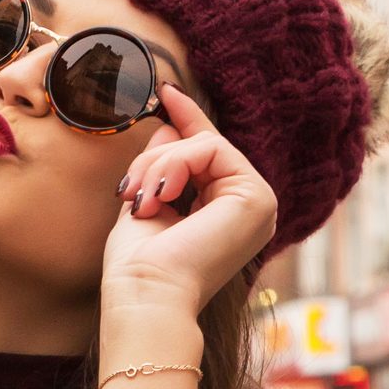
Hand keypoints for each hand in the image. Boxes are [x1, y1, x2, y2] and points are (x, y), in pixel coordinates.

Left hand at [105, 83, 277, 321]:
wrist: (146, 296)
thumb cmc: (139, 266)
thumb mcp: (146, 203)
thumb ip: (161, 167)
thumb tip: (168, 125)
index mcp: (227, 213)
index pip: (211, 154)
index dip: (189, 119)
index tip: (166, 92)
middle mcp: (250, 207)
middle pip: (202, 148)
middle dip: (156, 158)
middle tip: (128, 191)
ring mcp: (260, 202)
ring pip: (204, 146)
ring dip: (158, 165)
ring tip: (140, 201)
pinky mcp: (257, 197)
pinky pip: (209, 150)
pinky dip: (173, 166)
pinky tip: (159, 196)